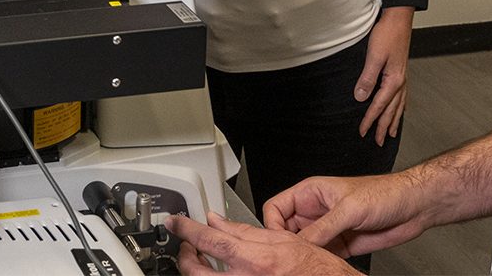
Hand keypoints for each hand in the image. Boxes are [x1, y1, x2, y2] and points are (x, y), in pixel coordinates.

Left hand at [169, 212, 358, 275]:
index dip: (186, 229)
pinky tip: (218, 272)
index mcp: (256, 260)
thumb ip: (244, 231)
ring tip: (199, 260)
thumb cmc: (317, 270)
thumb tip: (216, 220)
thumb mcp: (282, 241)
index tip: (174, 223)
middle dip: (185, 257)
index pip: (209, 241)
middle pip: (196, 271)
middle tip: (185, 246)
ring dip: (197, 271)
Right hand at [261, 173, 434, 257]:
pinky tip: (323, 267)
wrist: (414, 207)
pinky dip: (320, 263)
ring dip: (305, 256)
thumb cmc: (384, 193)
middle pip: (287, 230)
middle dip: (288, 244)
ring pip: (305, 246)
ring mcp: (329, 229)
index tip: (278, 241)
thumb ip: (322, 228)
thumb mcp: (348, 209)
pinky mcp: (342, 244)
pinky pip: (322, 256)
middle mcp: (316, 211)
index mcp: (311, 193)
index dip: (272, 225)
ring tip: (307, 265)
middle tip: (291, 258)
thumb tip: (299, 244)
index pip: (276, 208)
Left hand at [355, 6, 412, 144]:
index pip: (379, 106)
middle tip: (379, 143)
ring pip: (399, 106)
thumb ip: (367, 78)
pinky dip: (400, 107)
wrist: (398, 19)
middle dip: (384, 127)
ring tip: (392, 134)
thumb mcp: (373, 56)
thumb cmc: (386, 35)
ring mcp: (403, 78)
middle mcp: (400, 82)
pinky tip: (399, 110)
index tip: (362, 132)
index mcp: (393, 81)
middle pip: (391, 110)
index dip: (370, 120)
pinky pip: (402, 97)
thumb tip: (361, 98)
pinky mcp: (401, 72)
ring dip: (394, 121)